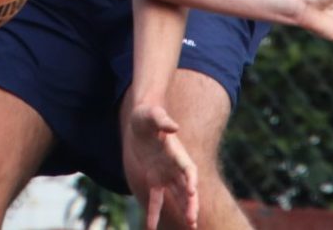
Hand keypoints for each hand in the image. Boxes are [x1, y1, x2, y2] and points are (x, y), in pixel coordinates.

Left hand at [123, 103, 198, 229]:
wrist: (140, 121)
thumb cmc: (146, 115)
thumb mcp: (151, 114)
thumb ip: (162, 120)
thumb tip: (174, 127)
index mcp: (177, 152)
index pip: (188, 168)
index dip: (191, 179)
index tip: (192, 190)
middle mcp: (175, 166)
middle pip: (187, 188)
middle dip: (191, 204)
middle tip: (192, 220)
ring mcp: (166, 174)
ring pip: (178, 197)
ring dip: (184, 210)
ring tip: (191, 226)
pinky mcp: (154, 180)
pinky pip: (156, 200)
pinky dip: (153, 213)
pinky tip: (151, 228)